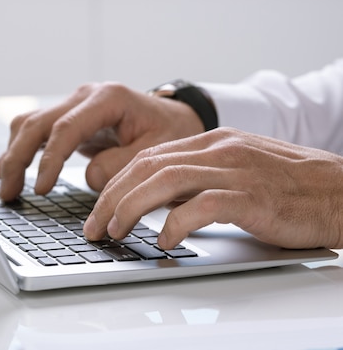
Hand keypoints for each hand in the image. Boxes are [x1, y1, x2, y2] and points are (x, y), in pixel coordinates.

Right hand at [0, 82, 203, 200]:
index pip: (66, 127)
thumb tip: (87, 178)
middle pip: (38, 123)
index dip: (49, 159)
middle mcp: (85, 96)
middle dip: (18, 159)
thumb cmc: (170, 133)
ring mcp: (74, 105)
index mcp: (108, 98)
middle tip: (9, 192)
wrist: (175, 118)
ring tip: (4, 187)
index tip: (41, 189)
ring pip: (30, 124)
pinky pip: (36, 131)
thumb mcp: (156, 151)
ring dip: (13, 155)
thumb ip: (120, 165)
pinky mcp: (69, 118)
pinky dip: (18, 150)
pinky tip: (3, 169)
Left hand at [84, 127, 342, 249]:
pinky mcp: (253, 197)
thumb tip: (156, 203)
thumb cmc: (290, 188)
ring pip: (165, 181)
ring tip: (115, 232)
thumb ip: (197, 180)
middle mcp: (219, 149)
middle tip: (95, 226)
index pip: (148, 157)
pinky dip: (176, 225)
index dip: (117, 183)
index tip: (99, 208)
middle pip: (147, 166)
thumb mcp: (236, 173)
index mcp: (212, 141)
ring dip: (131, 208)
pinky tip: (165, 242)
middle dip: (112, 197)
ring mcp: (236, 170)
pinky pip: (202, 206)